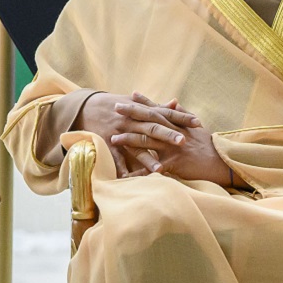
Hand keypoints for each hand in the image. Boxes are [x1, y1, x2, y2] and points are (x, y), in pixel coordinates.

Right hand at [77, 92, 196, 177]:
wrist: (85, 107)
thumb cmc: (114, 105)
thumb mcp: (135, 103)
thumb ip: (156, 106)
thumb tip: (176, 103)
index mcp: (140, 111)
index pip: (165, 113)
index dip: (181, 117)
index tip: (197, 122)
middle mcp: (131, 121)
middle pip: (152, 128)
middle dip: (168, 135)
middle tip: (184, 142)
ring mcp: (119, 132)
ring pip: (135, 146)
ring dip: (147, 158)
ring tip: (160, 170)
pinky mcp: (106, 143)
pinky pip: (114, 158)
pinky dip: (120, 168)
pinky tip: (128, 179)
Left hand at [122, 93, 236, 187]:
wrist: (222, 162)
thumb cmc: (209, 145)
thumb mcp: (195, 127)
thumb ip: (182, 114)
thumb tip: (174, 101)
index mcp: (178, 124)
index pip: (158, 110)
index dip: (144, 102)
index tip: (130, 94)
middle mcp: (174, 133)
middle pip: (149, 120)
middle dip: (131, 113)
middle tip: (115, 107)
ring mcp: (173, 147)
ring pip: (148, 141)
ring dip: (129, 140)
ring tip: (113, 139)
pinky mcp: (175, 163)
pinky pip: (154, 168)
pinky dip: (141, 172)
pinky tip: (127, 175)